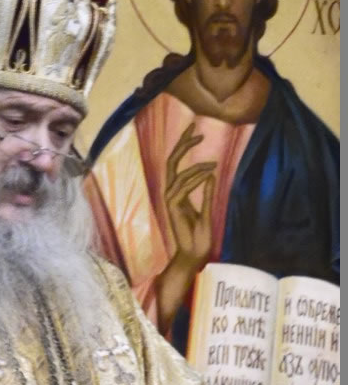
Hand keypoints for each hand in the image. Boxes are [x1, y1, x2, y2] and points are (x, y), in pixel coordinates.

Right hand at [165, 123, 214, 270]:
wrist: (193, 256)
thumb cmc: (199, 237)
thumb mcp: (207, 211)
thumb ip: (207, 193)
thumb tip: (210, 174)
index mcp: (177, 193)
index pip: (177, 164)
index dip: (184, 146)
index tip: (197, 131)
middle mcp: (170, 194)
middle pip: (171, 162)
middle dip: (182, 144)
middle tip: (195, 128)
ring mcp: (169, 201)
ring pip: (177, 174)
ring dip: (196, 166)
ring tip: (213, 164)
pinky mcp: (172, 208)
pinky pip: (182, 188)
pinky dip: (195, 179)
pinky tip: (208, 174)